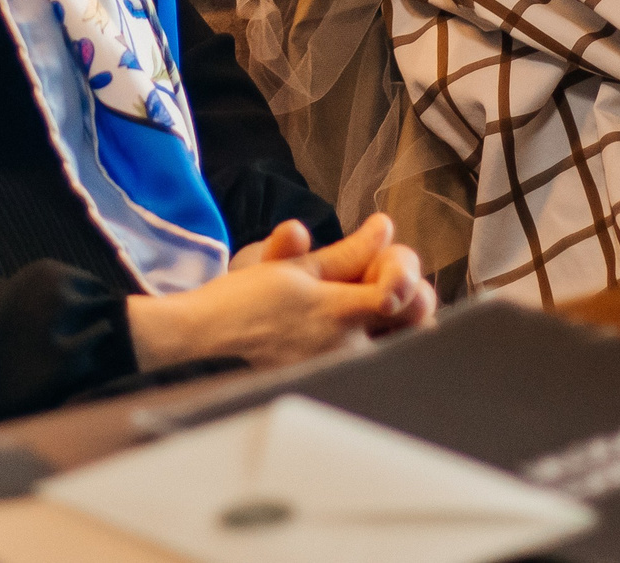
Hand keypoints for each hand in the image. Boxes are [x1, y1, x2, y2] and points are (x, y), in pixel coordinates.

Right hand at [130, 213, 438, 370]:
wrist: (201, 348)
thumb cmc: (240, 305)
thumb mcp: (292, 269)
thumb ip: (347, 253)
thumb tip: (384, 228)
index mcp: (339, 314)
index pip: (403, 294)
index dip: (405, 272)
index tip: (383, 260)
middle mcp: (348, 352)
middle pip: (418, 327)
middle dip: (412, 300)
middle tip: (385, 285)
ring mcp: (342, 376)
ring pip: (402, 350)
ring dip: (399, 323)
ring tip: (372, 307)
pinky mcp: (331, 390)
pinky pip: (375, 368)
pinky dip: (377, 345)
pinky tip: (356, 332)